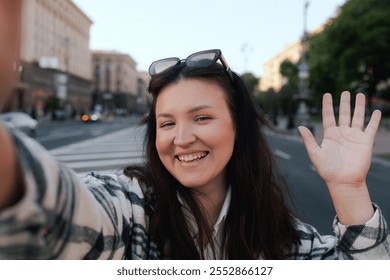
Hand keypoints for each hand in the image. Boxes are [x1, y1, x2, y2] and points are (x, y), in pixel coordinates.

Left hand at [298, 91, 381, 224]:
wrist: (343, 181)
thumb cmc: (327, 170)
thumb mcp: (315, 154)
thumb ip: (309, 140)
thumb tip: (300, 126)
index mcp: (330, 135)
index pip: (328, 116)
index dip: (327, 105)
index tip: (327, 94)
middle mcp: (342, 134)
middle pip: (344, 114)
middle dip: (345, 103)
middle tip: (346, 91)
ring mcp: (354, 137)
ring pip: (357, 117)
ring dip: (359, 106)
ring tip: (359, 94)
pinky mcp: (365, 142)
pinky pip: (371, 128)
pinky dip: (374, 120)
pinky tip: (376, 111)